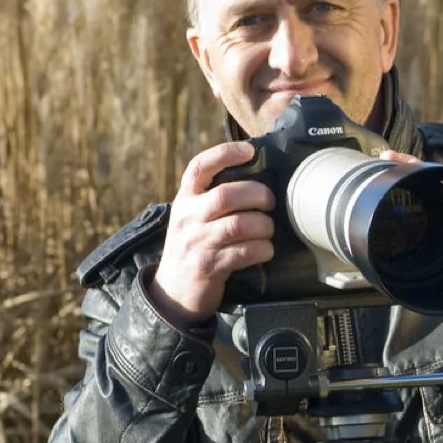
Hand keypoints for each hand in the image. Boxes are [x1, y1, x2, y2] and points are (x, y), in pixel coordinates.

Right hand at [149, 141, 274, 327]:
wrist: (172, 292)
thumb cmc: (193, 247)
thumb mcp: (192, 217)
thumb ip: (213, 198)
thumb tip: (256, 179)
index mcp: (185, 199)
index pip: (199, 166)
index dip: (224, 153)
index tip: (249, 150)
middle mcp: (188, 217)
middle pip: (227, 195)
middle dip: (257, 195)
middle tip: (270, 202)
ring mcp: (197, 242)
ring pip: (240, 224)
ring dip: (263, 226)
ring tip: (268, 230)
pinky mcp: (209, 266)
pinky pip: (244, 252)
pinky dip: (262, 250)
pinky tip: (265, 250)